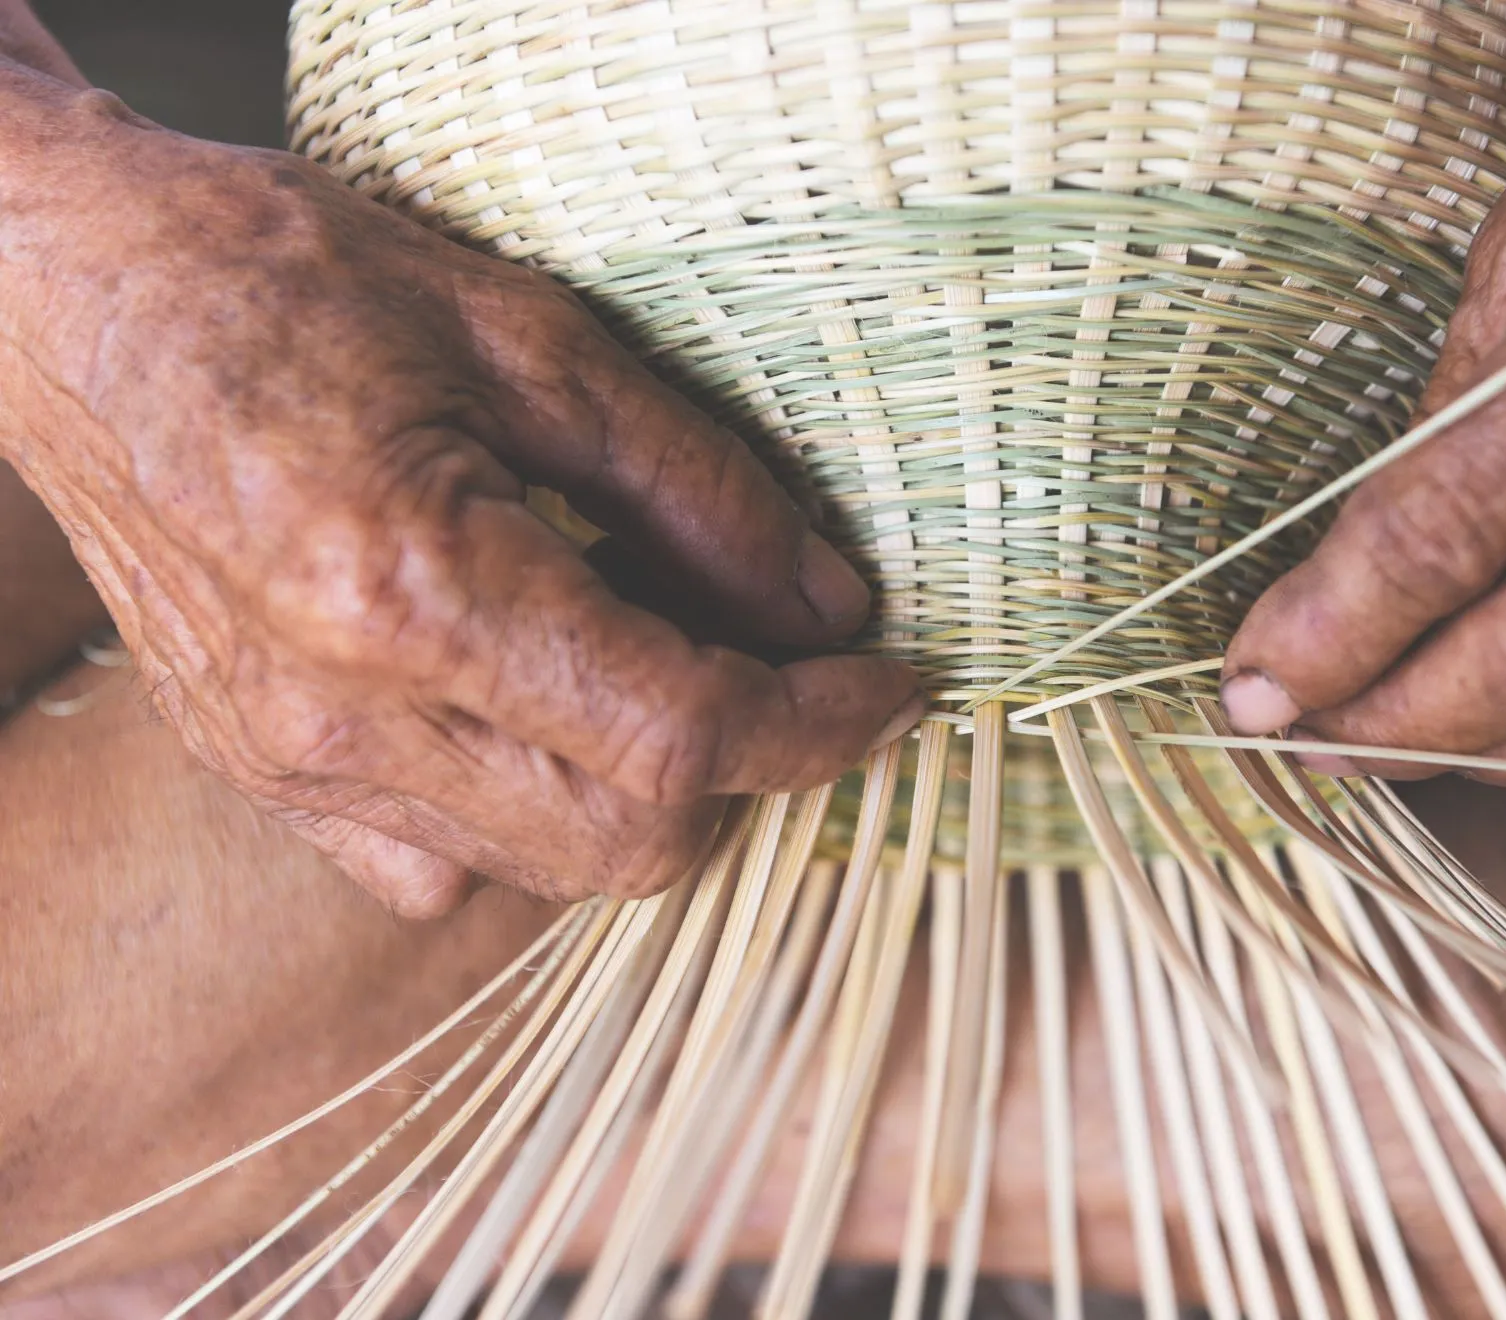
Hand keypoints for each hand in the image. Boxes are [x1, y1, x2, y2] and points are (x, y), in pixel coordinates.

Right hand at [0, 80, 921, 914]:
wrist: (63, 293)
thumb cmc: (277, 274)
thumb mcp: (525, 332)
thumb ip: (697, 488)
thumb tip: (831, 604)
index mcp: (414, 591)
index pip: (683, 734)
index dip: (821, 726)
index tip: (894, 684)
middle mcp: (343, 714)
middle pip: (629, 839)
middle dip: (750, 764)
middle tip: (784, 654)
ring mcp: (288, 762)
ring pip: (545, 868)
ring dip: (649, 787)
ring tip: (661, 652)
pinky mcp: (259, 771)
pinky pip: (437, 868)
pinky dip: (531, 813)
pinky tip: (537, 703)